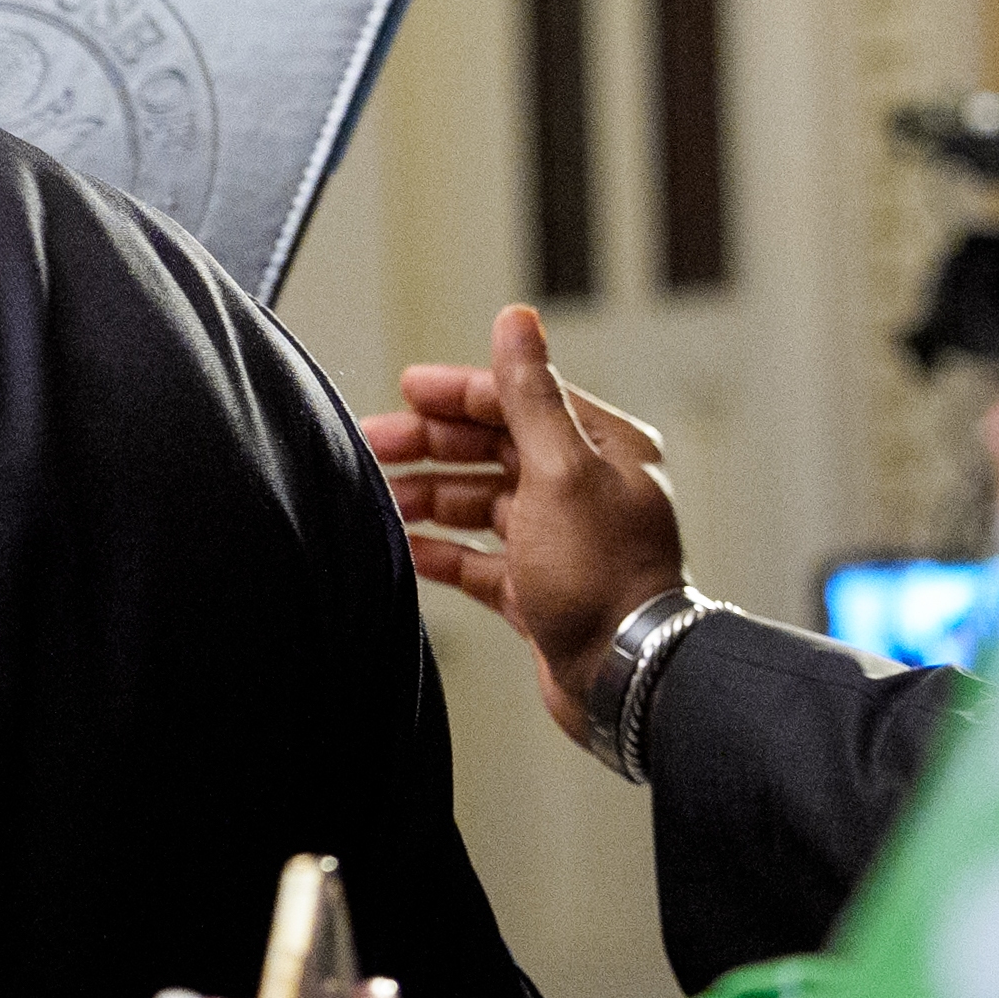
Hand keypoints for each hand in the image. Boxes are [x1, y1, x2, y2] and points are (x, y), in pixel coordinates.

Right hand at [360, 304, 681, 748]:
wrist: (626, 678)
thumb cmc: (605, 576)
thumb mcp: (560, 469)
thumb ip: (528, 394)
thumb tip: (517, 319)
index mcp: (602, 450)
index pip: (519, 402)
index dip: (458, 394)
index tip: (407, 390)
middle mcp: (584, 491)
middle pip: (492, 450)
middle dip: (430, 446)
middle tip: (372, 444)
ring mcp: (559, 542)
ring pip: (479, 503)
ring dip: (428, 496)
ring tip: (378, 497)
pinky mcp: (539, 590)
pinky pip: (478, 559)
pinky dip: (440, 550)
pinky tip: (405, 546)